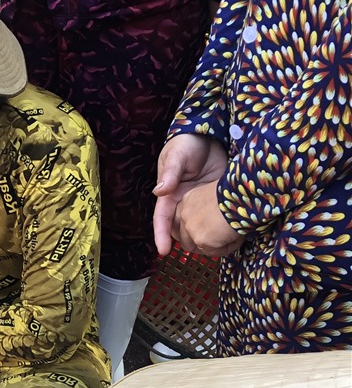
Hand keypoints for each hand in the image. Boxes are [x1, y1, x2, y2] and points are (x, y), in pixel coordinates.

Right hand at [153, 134, 227, 255]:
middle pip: (180, 228)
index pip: (161, 219)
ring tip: (214, 250)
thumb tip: (159, 191)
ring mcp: (200, 202)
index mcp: (169, 194)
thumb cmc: (187, 143)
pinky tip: (228, 234)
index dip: (161, 235)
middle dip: (185, 242)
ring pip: (198, 226)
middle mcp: (183, 202)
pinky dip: (220, 226)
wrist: (211, 134)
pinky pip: (216, 217)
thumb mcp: (177, 155)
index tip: (163, 251)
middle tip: (198, 253)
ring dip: (203, 237)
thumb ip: (170, 173)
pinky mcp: (216, 199)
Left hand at [172, 180, 243, 256]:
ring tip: (231, 237)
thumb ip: (207, 210)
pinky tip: (237, 237)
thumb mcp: (216, 196)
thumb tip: (212, 227)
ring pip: (196, 247)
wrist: (246, 194)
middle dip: (198, 242)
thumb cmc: (238, 192)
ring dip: (213, 246)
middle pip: (184, 237)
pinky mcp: (200, 239)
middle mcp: (184, 213)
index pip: (181, 222)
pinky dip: (227, 248)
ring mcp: (190, 227)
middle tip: (217, 241)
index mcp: (187, 200)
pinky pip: (213, 252)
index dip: (192, 230)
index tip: (205, 233)